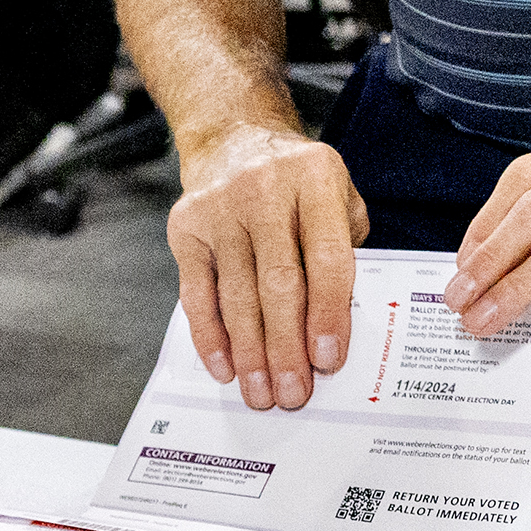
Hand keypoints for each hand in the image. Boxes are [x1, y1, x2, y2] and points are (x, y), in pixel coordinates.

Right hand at [162, 119, 367, 409]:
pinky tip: (225, 366)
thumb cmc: (296, 181)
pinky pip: (197, 292)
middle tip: (292, 393)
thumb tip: (337, 328)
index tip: (328, 360)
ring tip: (261, 392)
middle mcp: (266, 189)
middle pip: (279, 284)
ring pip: (237, 295)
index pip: (327, 259)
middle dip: (287, 347)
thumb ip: (344, 251)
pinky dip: (210, 335)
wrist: (234, 137)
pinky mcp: (186, 226)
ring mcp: (220, 208)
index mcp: (315, 179)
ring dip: (250, 352)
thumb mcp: (339, 196)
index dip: (329, 314)